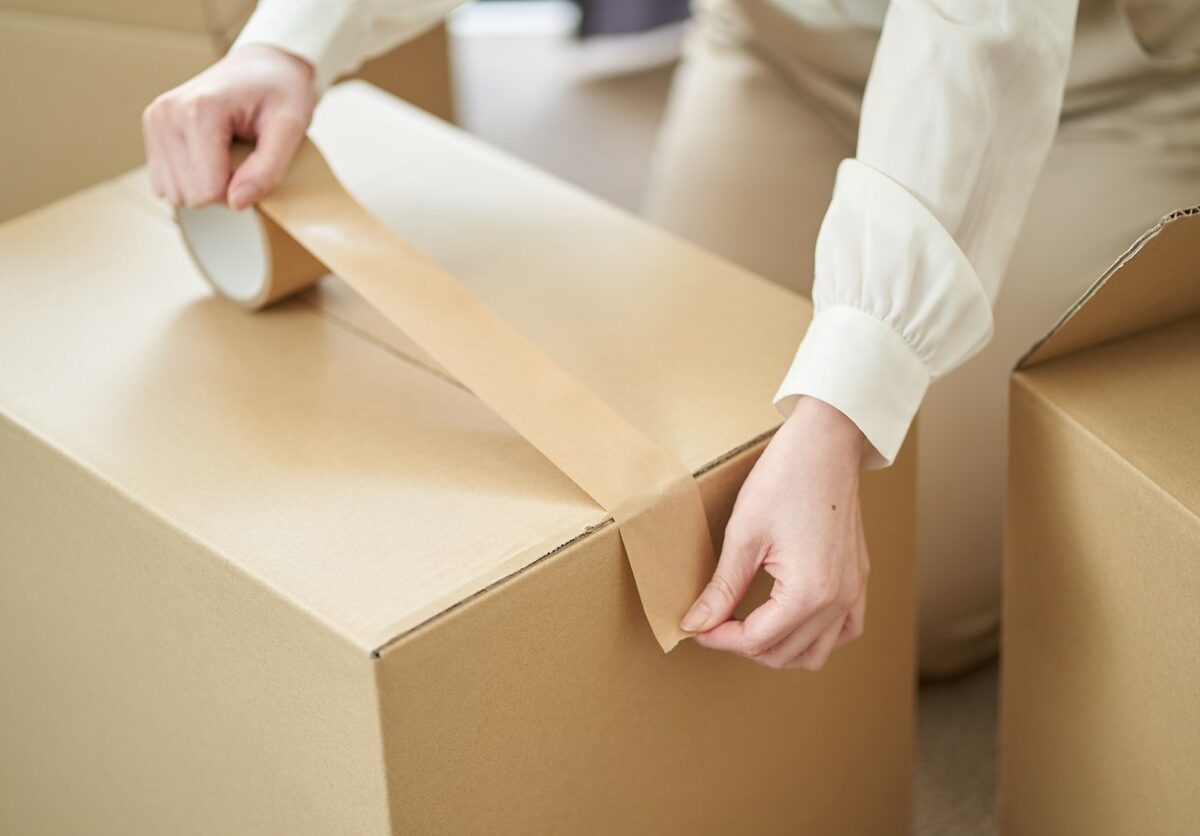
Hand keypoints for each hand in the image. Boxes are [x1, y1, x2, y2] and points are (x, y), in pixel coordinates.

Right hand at [142, 45, 316, 209]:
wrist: (263, 67)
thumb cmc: (280, 93)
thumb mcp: (290, 127)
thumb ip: (268, 169)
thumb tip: (237, 203)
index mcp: (200, 109)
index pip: (209, 190)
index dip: (240, 191)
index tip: (257, 164)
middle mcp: (167, 113)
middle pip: (191, 196)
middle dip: (223, 191)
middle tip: (245, 160)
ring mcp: (155, 121)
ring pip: (175, 194)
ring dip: (206, 187)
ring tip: (228, 156)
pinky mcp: (152, 130)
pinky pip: (166, 184)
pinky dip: (192, 180)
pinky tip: (210, 157)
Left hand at [681, 396, 869, 669]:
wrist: (825, 444)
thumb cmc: (784, 479)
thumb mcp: (743, 536)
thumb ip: (722, 588)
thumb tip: (696, 623)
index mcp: (809, 592)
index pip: (756, 641)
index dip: (719, 638)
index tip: (697, 626)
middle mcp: (839, 600)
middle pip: (784, 654)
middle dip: (743, 645)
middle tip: (714, 622)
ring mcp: (854, 591)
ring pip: (817, 653)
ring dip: (779, 649)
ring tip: (747, 625)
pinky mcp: (859, 579)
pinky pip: (845, 630)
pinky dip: (816, 637)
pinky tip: (790, 620)